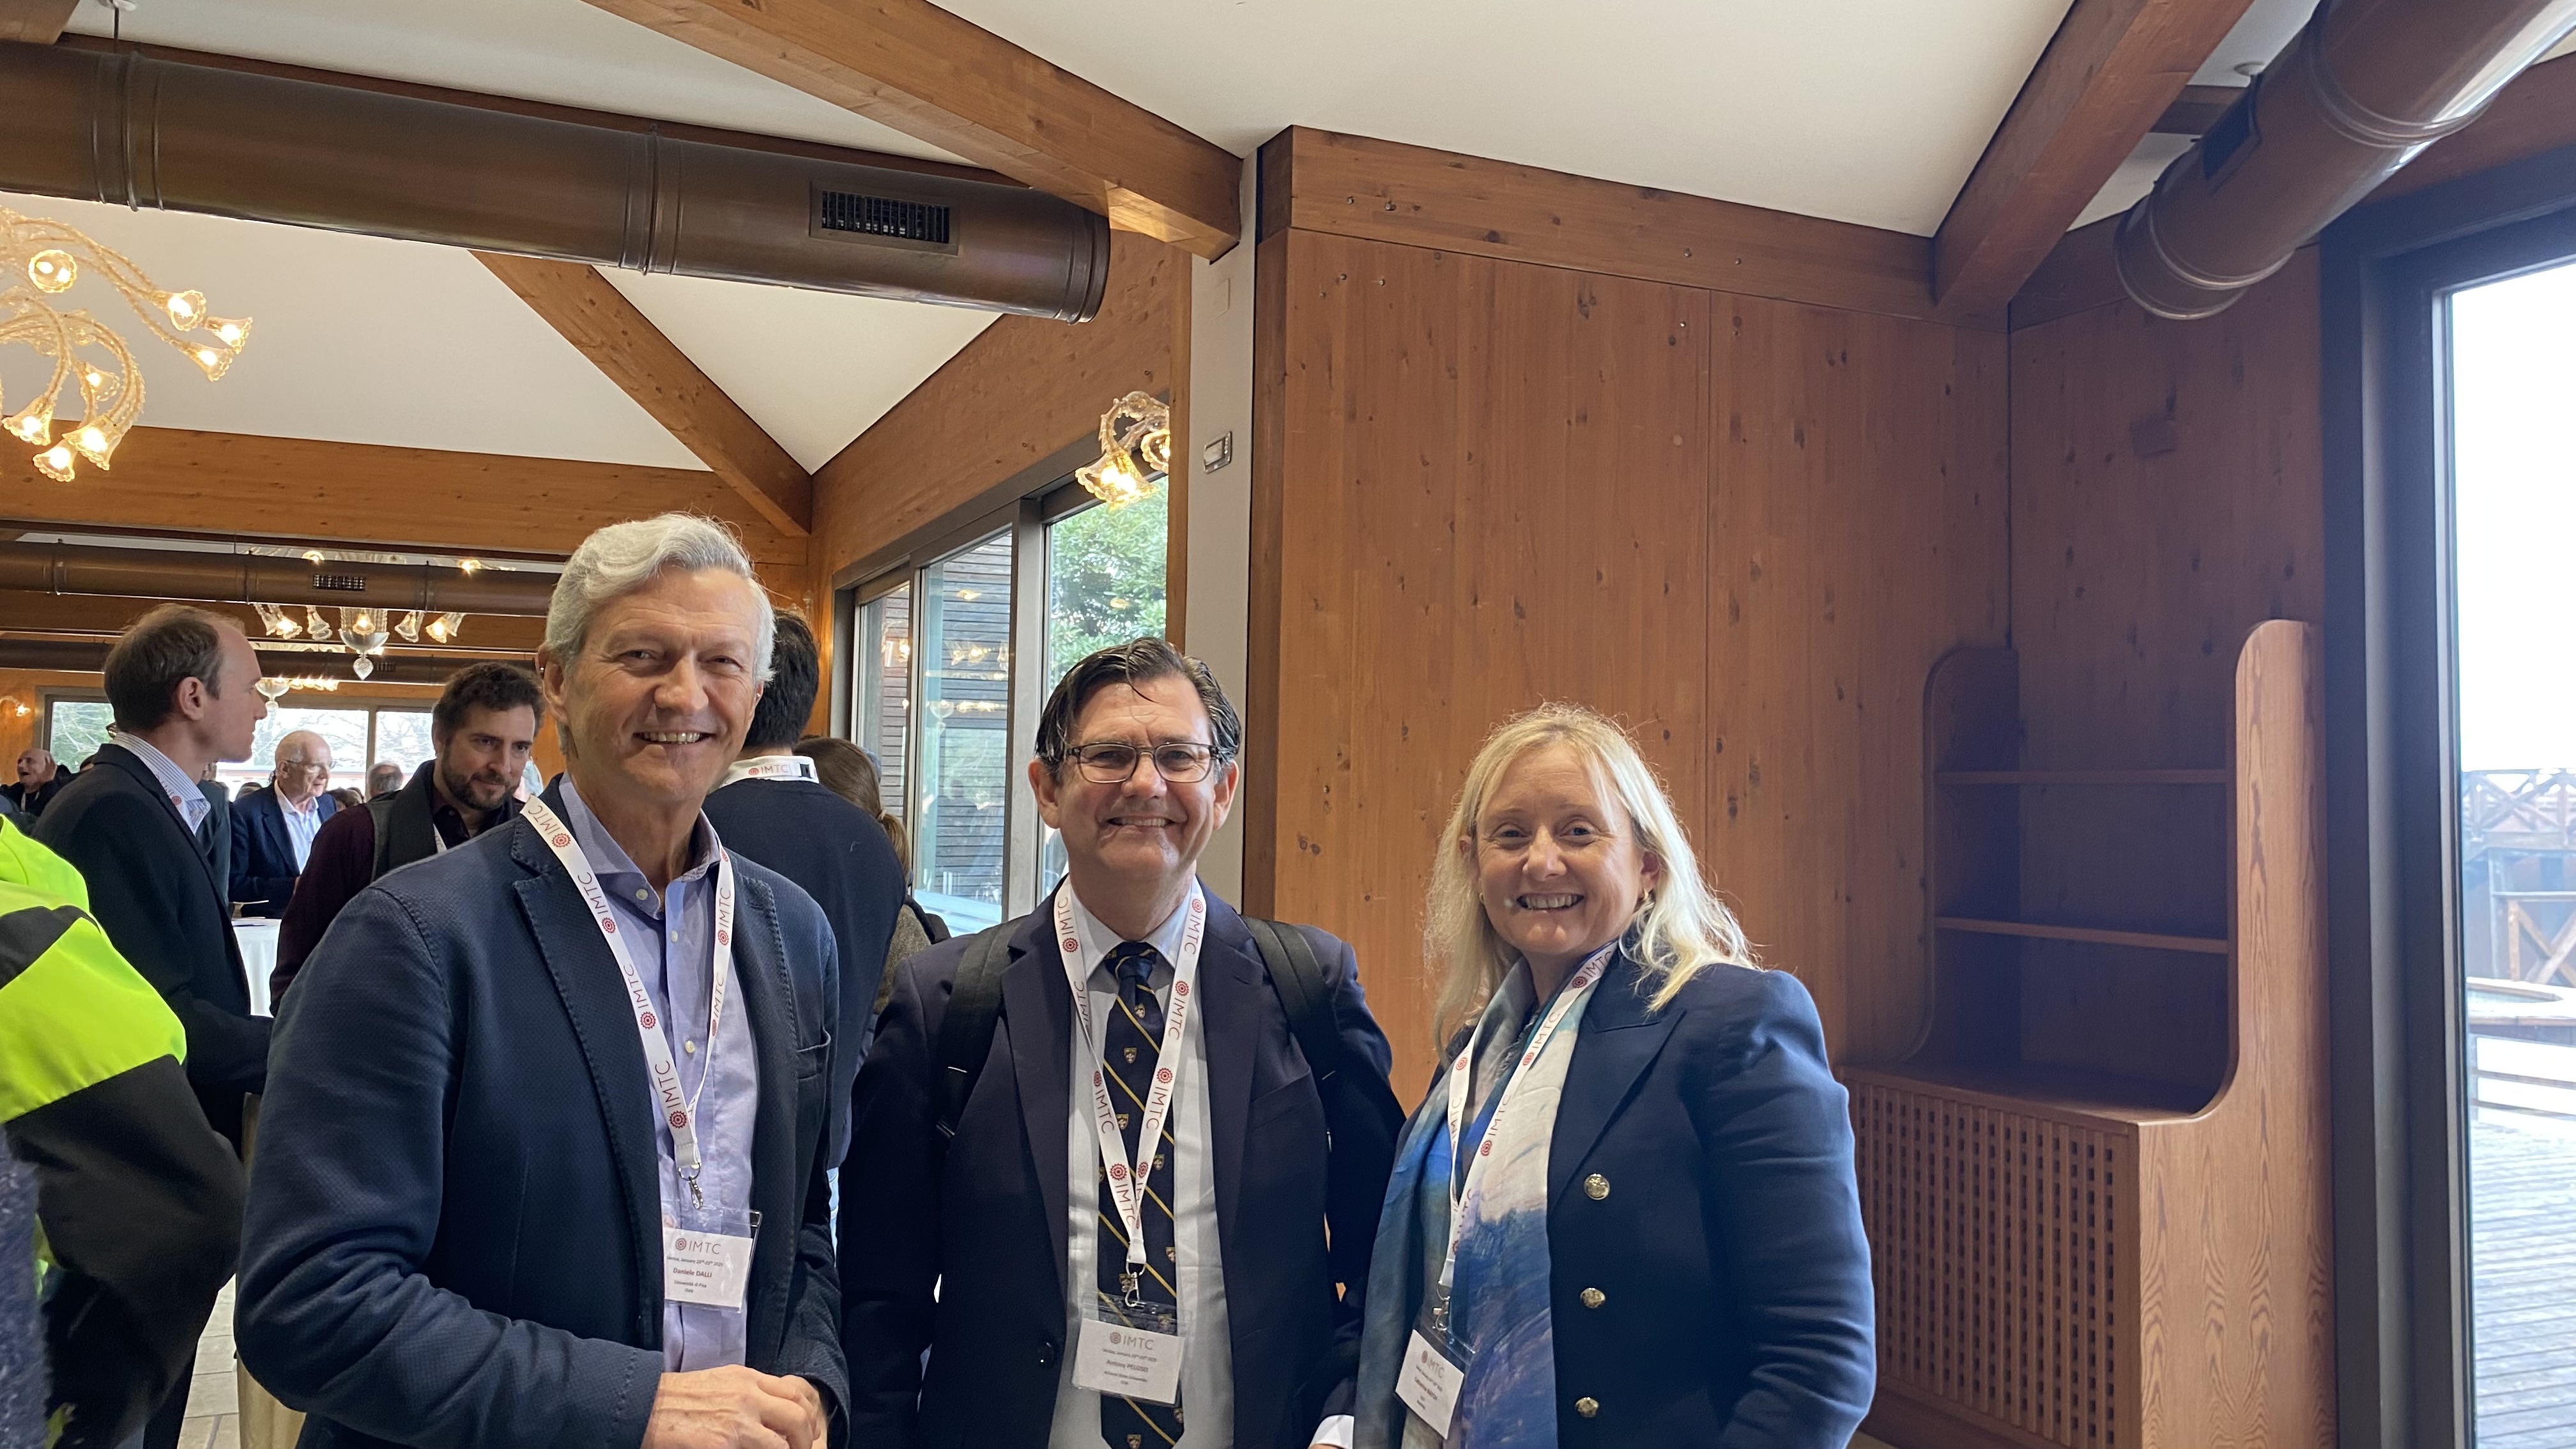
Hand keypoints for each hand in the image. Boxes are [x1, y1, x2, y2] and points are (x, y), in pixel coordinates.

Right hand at [641, 1365, 826, 1448]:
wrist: (645, 1405)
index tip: (806, 1429)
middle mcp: (748, 1396)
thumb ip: (747, 1391)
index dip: (806, 1414)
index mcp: (747, 1378)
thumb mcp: (719, 1381)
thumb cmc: (675, 1397)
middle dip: (805, 1438)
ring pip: (784, 1442)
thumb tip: (768, 1410)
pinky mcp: (726, 1443)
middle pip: (797, 1417)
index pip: (794, 1393)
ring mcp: (739, 1420)